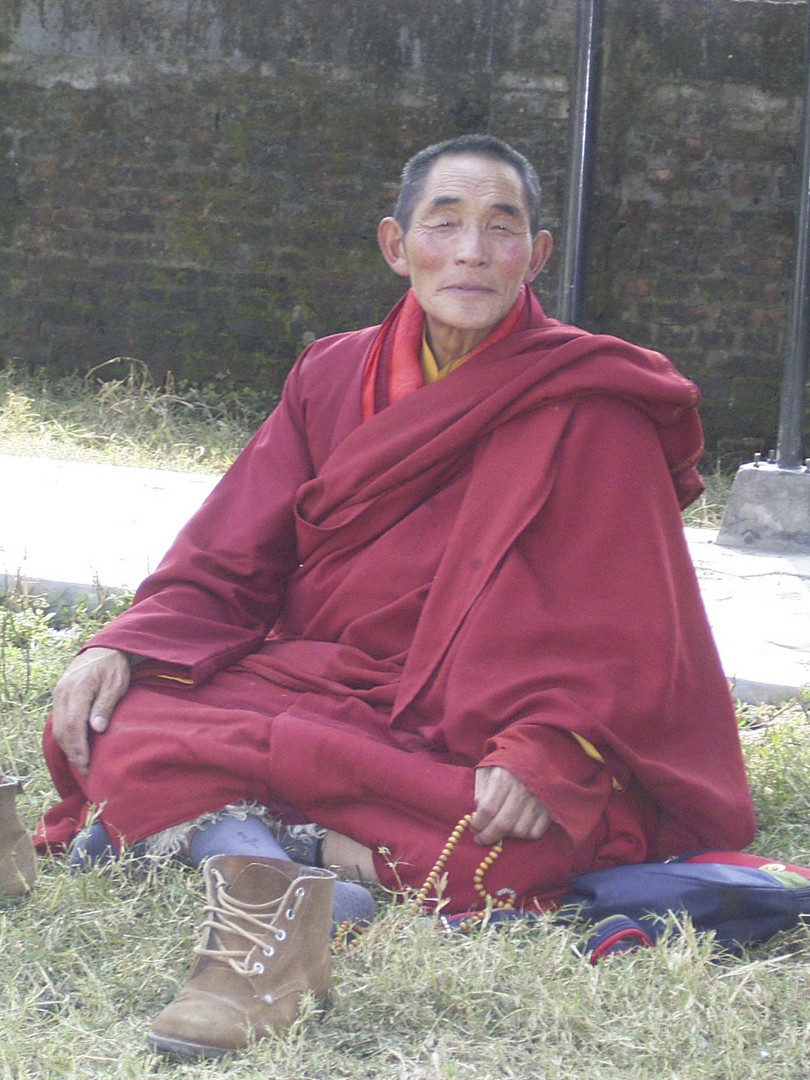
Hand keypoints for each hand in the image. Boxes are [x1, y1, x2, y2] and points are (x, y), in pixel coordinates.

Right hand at [50, 647, 131, 775]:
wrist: (103, 648)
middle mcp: (63, 692)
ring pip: (57, 727)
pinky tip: (75, 747)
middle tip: (85, 769)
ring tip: (81, 762)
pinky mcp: (59, 695)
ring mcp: (58, 693)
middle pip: (62, 729)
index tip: (87, 763)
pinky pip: (58, 720)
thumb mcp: (116, 684)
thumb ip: (105, 705)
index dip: (79, 746)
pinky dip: (65, 736)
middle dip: (73, 752)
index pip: (73, 724)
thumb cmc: (114, 666)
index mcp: (78, 688)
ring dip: (68, 747)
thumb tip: (97, 729)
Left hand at [470, 765, 550, 846]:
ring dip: (507, 836)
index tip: (473, 827)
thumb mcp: (486, 770)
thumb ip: (480, 791)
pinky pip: (536, 832)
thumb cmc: (504, 764)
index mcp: (504, 777)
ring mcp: (538, 800)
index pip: (488, 809)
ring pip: (520, 831)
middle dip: (488, 836)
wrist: (532, 753)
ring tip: (499, 830)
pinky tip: (515, 828)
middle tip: (480, 838)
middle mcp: (522, 789)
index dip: (478, 823)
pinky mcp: (549, 808)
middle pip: (503, 824)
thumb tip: (478, 815)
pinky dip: (524, 835)